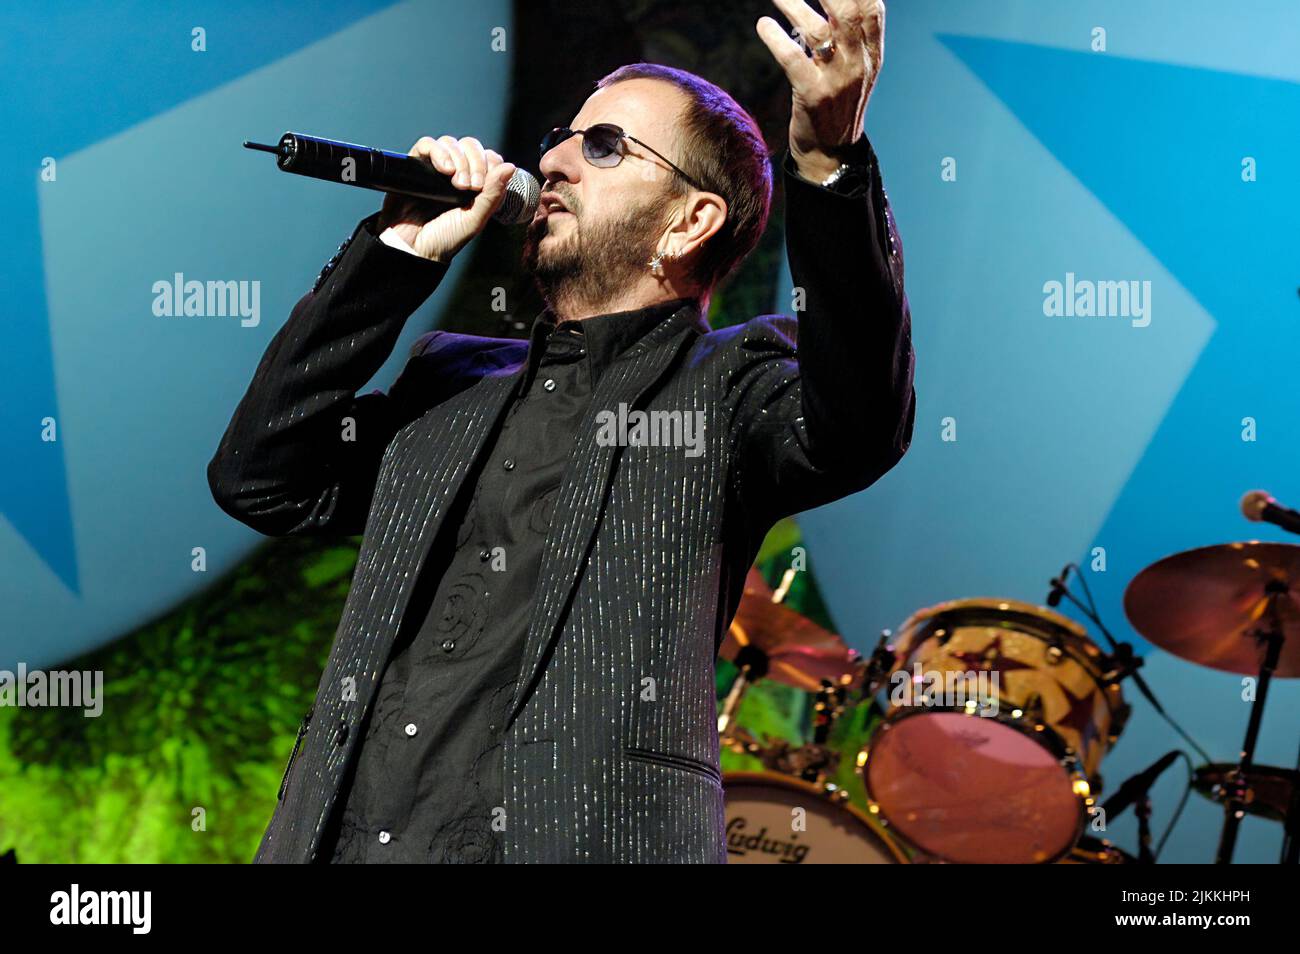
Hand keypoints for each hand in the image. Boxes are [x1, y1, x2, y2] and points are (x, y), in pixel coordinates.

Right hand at [377, 135, 515, 262]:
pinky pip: (426, 144)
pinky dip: (438, 151)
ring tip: (455, 183)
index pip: (488, 158)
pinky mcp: (415, 165)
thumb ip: (492, 195)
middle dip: (474, 162)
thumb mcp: (474, 220)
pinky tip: (443, 169)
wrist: (412, 247)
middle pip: (470, 146)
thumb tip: (510, 167)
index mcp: (474, 185)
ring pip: (451, 143)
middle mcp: (456, 173)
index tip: (483, 184)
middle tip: (470, 186)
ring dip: (458, 159)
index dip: (489, 163)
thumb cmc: (444, 239)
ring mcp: (435, 168)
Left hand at [756, 0, 884, 182]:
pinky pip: (793, 60)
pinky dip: (776, 39)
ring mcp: (837, 81)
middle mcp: (858, 64)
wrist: (830, 152)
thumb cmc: (838, 104)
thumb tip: (834, 1)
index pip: (872, 8)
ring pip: (817, 31)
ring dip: (793, 5)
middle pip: (847, 12)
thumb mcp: (855, 68)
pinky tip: (764, 25)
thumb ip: (851, 35)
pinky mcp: (813, 97)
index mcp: (872, 54)